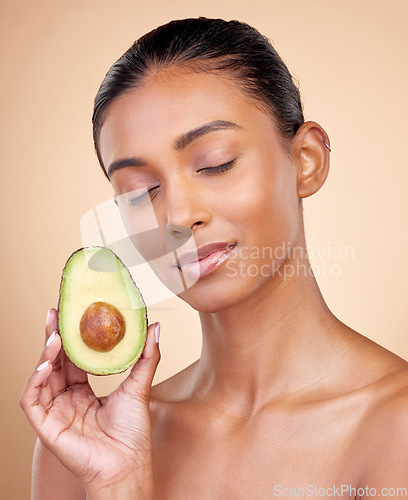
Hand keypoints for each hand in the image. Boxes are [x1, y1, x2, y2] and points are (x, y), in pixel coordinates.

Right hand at [19, 308, 160, 492]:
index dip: (71, 337)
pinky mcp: (46, 425)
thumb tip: (156, 325)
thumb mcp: (139, 386)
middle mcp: (67, 399)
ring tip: (57, 335)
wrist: (128, 464)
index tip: (73, 313)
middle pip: (55, 362)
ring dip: (46, 354)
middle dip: (54, 337)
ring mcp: (55, 412)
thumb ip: (146, 355)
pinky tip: (48, 363)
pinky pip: (32, 399)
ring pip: (41, 376)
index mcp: (83, 392)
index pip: (72, 358)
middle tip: (56, 312)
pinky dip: (35, 379)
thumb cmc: (132, 433)